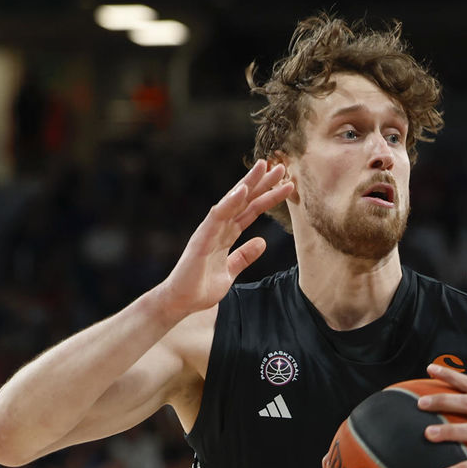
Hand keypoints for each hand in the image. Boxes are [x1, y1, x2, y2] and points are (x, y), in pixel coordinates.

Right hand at [157, 160, 293, 317]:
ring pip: (232, 202)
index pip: (250, 211)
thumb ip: (244, 256)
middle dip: (262, 183)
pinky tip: (242, 190)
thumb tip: (262, 242)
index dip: (267, 197)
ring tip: (264, 167)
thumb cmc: (201, 287)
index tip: (285, 184)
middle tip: (280, 166)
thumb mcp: (230, 271)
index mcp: (226, 235)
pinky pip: (217, 216)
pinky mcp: (202, 238)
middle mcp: (218, 228)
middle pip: (244, 201)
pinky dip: (230, 202)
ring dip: (249, 184)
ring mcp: (210, 231)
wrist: (181, 302)